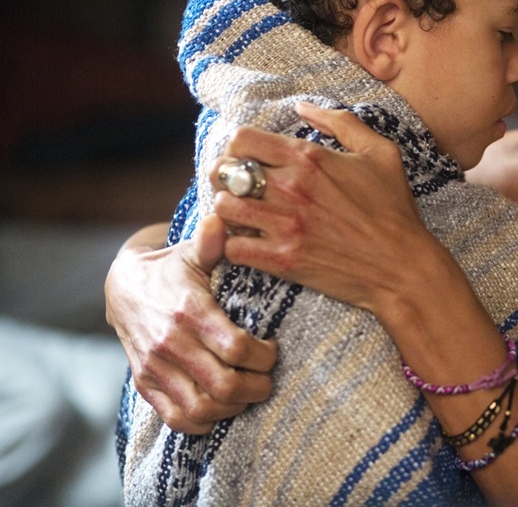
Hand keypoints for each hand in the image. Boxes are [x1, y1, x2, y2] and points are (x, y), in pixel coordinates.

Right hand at [105, 218, 276, 433]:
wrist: (123, 288)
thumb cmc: (172, 269)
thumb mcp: (192, 252)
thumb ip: (212, 241)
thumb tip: (222, 216)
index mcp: (190, 311)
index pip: (236, 348)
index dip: (264, 356)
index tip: (273, 350)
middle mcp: (170, 344)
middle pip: (225, 386)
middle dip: (257, 387)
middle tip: (269, 378)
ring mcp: (155, 367)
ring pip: (202, 408)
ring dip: (234, 407)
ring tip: (249, 393)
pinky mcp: (145, 383)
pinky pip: (176, 418)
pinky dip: (203, 421)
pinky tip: (221, 408)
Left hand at [208, 103, 449, 313]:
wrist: (402, 266)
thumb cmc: (394, 209)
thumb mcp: (380, 153)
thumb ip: (341, 123)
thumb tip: (303, 107)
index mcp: (309, 157)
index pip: (242, 139)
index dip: (238, 147)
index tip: (247, 159)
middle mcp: (291, 187)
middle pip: (224, 172)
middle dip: (225, 178)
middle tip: (237, 188)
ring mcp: (285, 225)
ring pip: (222, 209)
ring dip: (228, 212)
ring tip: (243, 216)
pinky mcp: (283, 259)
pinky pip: (233, 247)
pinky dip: (236, 246)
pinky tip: (252, 243)